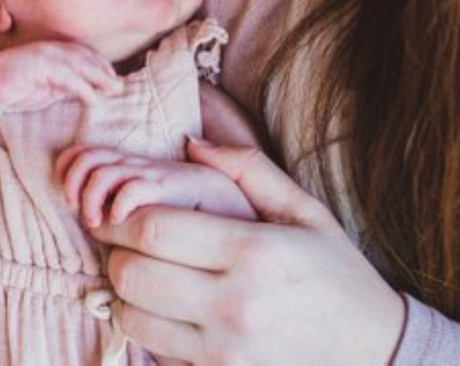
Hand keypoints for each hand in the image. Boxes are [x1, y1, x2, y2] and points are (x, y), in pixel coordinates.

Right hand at [0, 40, 122, 111]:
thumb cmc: (15, 89)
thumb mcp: (47, 89)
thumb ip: (66, 86)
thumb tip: (89, 91)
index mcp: (53, 51)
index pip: (84, 54)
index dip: (101, 66)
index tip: (114, 80)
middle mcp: (50, 49)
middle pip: (85, 56)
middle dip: (104, 70)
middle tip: (119, 86)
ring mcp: (43, 55)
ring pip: (78, 63)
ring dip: (98, 76)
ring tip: (113, 89)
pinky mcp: (36, 66)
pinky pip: (64, 76)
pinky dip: (81, 86)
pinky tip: (91, 98)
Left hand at [92, 140, 405, 363]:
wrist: (378, 355)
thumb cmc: (336, 275)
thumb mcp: (304, 211)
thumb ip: (246, 167)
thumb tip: (189, 142)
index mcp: (252, 252)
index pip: (153, 230)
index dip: (116, 217)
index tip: (108, 209)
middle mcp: (236, 306)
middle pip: (132, 275)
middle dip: (113, 252)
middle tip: (116, 238)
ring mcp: (227, 353)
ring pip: (133, 318)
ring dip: (122, 293)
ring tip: (138, 272)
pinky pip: (156, 352)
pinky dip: (147, 329)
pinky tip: (162, 310)